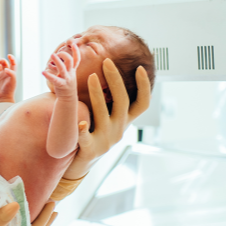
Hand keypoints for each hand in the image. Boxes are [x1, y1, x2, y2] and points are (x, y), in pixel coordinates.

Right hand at [0, 55, 16, 102]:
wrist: (3, 99)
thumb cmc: (9, 90)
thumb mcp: (12, 81)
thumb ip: (11, 74)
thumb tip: (6, 69)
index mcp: (11, 73)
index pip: (13, 64)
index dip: (12, 58)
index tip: (8, 55)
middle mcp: (5, 74)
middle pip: (5, 64)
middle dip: (2, 60)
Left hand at [41, 44, 80, 99]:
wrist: (68, 99)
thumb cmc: (65, 84)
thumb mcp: (66, 74)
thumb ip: (60, 67)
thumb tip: (52, 60)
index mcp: (72, 70)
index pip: (77, 59)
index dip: (76, 51)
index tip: (73, 43)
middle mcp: (70, 74)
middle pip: (70, 61)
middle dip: (64, 55)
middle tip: (56, 53)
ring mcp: (66, 79)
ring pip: (63, 68)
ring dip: (58, 61)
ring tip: (52, 55)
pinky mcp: (61, 85)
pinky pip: (55, 79)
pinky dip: (49, 75)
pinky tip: (43, 72)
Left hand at [63, 58, 150, 179]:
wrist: (80, 163)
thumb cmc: (93, 135)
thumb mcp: (107, 119)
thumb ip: (110, 102)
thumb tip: (112, 75)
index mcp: (124, 122)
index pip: (142, 104)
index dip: (144, 87)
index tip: (140, 68)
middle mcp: (119, 130)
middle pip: (123, 103)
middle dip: (116, 80)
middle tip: (107, 62)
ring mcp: (106, 141)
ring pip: (104, 115)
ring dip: (98, 94)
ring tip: (92, 76)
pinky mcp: (90, 150)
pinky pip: (87, 139)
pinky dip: (84, 131)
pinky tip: (80, 123)